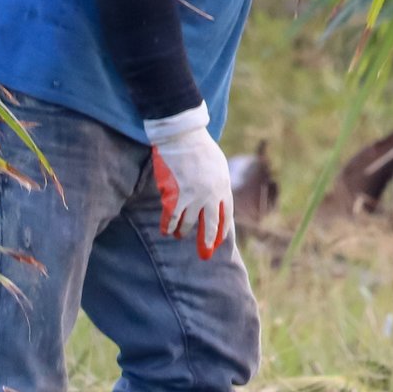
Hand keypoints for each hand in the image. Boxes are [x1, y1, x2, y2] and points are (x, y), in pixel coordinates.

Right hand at [146, 105, 234, 259]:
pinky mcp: (177, 196)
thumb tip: (217, 197)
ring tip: (178, 235)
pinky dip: (168, 225)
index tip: (219, 241)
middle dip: (207, 241)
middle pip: (211, 225)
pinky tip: (166, 230)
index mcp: (224, 187)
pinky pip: (172, 217)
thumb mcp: (219, 165)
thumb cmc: (201, 147)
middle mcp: (211, 195)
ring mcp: (194, 197)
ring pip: (189, 223)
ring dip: (183, 231)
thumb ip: (219, 183)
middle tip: (205, 255)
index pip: (226, 215)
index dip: (222, 230)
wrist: (184, 136)